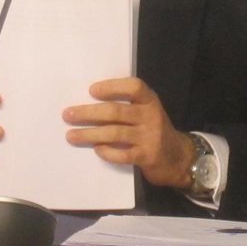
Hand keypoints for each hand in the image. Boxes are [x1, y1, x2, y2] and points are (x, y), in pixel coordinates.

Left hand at [63, 77, 194, 188]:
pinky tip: (96, 149)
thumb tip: (91, 103)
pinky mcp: (146, 156)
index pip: (134, 87)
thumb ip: (129, 106)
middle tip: (68, 115)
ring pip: (115, 133)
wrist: (178, 158)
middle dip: (89, 113)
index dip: (112, 87)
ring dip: (90, 134)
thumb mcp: (148, 112)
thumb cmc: (154, 131)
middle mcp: (151, 116)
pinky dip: (107, 152)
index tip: (91, 90)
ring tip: (71, 135)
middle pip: (116, 111)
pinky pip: (122, 154)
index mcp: (150, 101)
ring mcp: (150, 137)